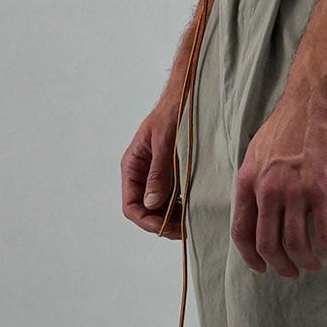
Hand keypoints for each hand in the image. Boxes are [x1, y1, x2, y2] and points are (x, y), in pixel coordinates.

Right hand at [121, 92, 186, 237]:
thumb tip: (152, 204)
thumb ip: (159, 172)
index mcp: (133, 166)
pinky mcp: (173, 174)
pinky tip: (196, 207)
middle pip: (146, 211)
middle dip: (163, 223)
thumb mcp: (165, 142)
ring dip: (174, 217)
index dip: (146, 221)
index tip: (166, 227)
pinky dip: (182, 206)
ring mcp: (157, 176)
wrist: (187, 96)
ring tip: (192, 221)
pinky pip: (173, 197)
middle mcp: (142, 174)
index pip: (131, 206)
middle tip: (185, 229)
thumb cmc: (173, 113)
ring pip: (160, 208)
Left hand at [232, 82, 326, 276]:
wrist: (317, 100)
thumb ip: (257, 179)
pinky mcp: (323, 190)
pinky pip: (324, 231)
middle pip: (268, 245)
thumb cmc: (291, 122)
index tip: (261, 268)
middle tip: (292, 273)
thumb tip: (258, 203)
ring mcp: (294, 192)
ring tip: (316, 263)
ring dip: (307, 260)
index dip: (250, 257)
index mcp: (249, 182)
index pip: (241, 231)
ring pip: (296, 244)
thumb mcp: (259, 151)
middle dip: (280, 266)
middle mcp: (267, 191)